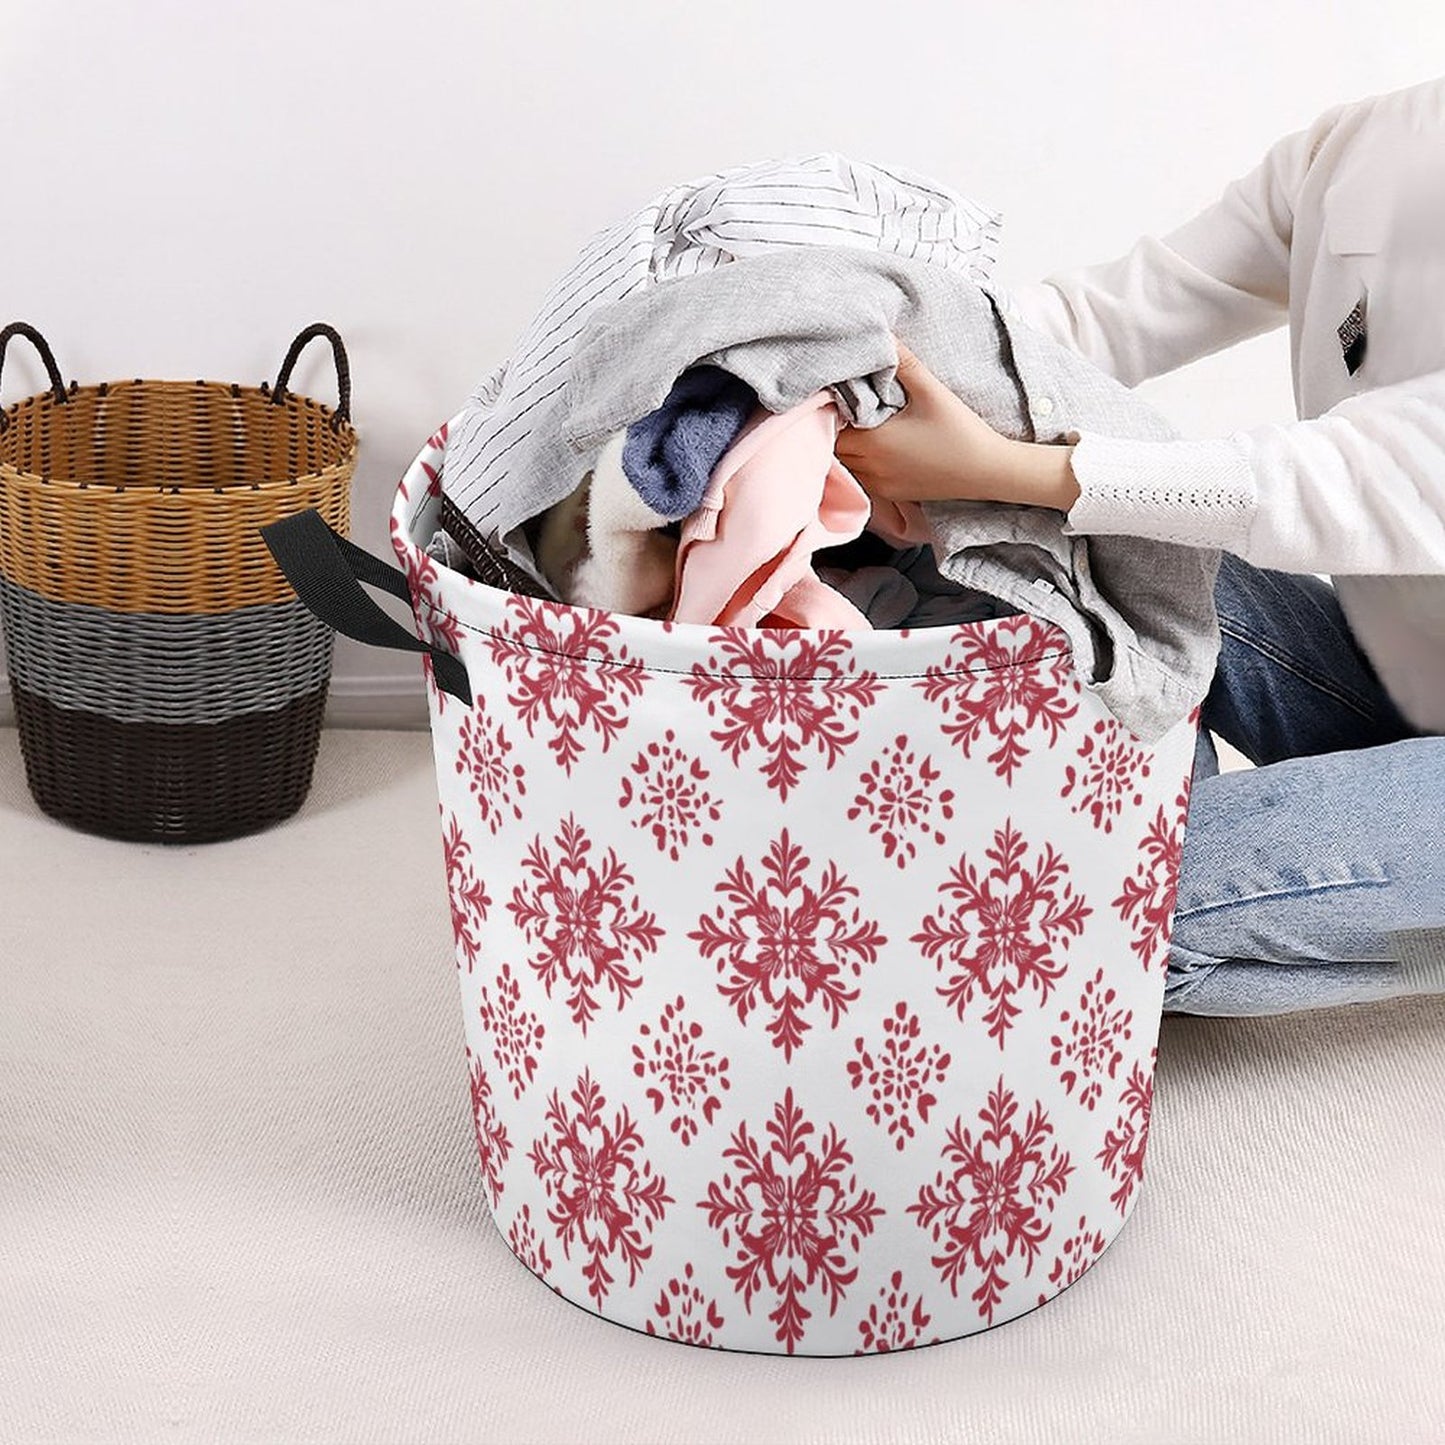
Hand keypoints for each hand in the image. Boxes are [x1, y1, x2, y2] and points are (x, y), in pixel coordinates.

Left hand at [834, 341, 1012, 502]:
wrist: (987, 471)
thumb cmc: (960, 430)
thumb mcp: (931, 391)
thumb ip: (904, 362)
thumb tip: (883, 334)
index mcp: (873, 442)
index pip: (832, 428)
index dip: (832, 411)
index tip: (841, 395)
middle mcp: (870, 467)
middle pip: (834, 448)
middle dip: (837, 429)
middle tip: (849, 408)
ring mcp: (880, 485)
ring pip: (847, 466)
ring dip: (848, 449)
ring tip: (862, 428)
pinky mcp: (892, 494)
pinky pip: (863, 479)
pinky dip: (863, 465)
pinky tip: (879, 449)